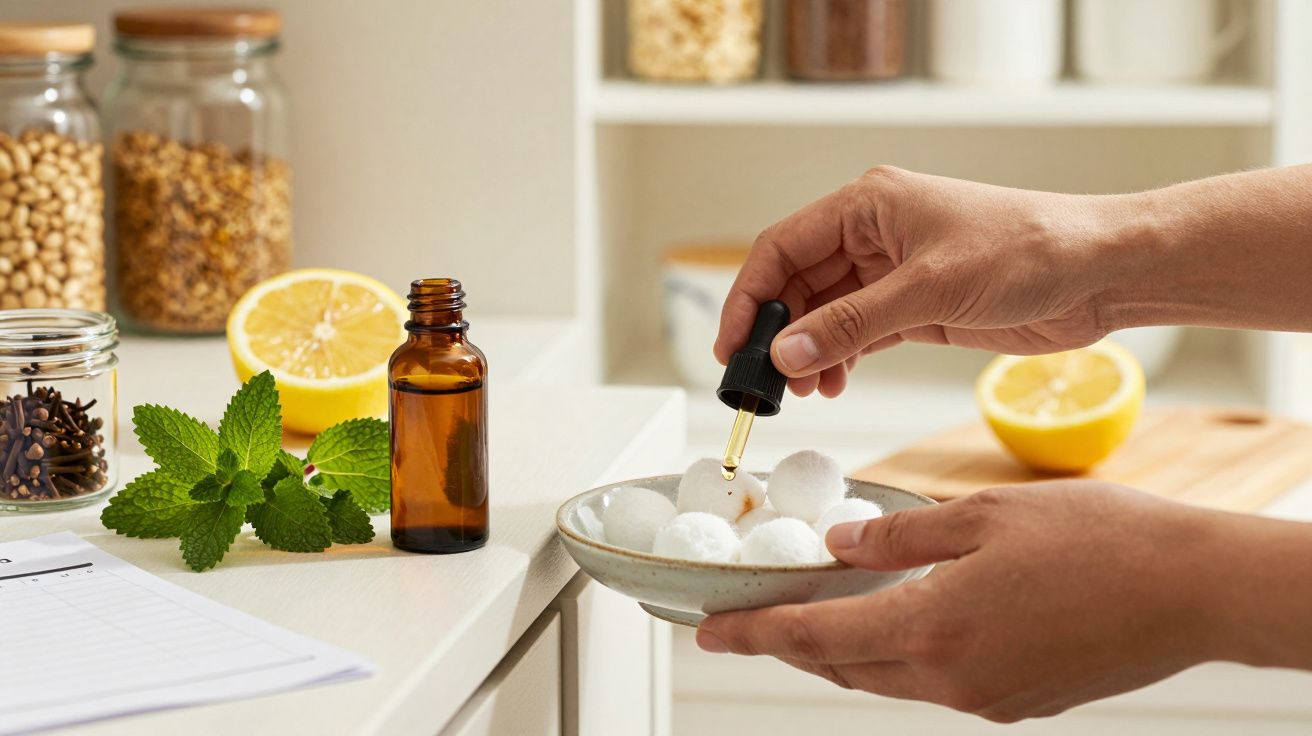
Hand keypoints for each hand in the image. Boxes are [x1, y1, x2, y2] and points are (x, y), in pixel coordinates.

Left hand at [695, 482, 1248, 721]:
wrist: (1195, 590)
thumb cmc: (1101, 542)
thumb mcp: (982, 515)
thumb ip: (900, 535)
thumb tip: (842, 544)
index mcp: (933, 631)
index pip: (813, 638)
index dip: (753, 635)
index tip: (709, 633)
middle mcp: (953, 680)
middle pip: (842, 666)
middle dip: (789, 645)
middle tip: (752, 621)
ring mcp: (988, 698)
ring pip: (887, 678)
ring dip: (843, 649)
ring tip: (817, 612)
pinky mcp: (1019, 701)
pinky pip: (933, 682)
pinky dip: (899, 653)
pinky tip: (899, 617)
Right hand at [715, 167, 1124, 397]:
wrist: (1099, 273)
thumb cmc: (1027, 252)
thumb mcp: (929, 290)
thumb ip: (852, 324)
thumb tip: (786, 354)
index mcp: (867, 205)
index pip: (781, 247)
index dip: (748, 296)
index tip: (731, 345)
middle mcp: (873, 233)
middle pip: (797, 283)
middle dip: (777, 333)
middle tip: (762, 382)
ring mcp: (893, 271)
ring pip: (825, 313)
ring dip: (808, 352)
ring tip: (802, 391)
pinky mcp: (917, 307)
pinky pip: (858, 334)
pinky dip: (840, 360)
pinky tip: (833, 385)